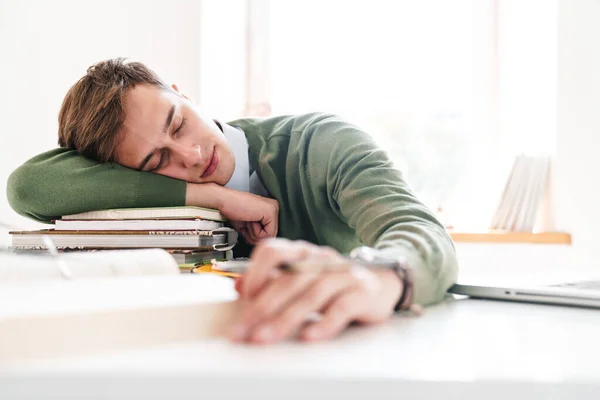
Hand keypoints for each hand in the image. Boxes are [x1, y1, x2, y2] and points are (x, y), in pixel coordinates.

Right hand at [220, 190, 278, 243]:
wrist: (223, 201)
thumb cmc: (231, 209)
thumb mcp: (247, 225)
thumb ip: (257, 233)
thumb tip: (261, 243)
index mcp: (269, 209)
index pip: (269, 232)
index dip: (255, 236)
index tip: (246, 226)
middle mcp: (274, 207)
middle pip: (270, 235)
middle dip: (255, 236)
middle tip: (246, 223)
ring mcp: (273, 208)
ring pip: (270, 236)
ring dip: (254, 233)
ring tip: (247, 220)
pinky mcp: (271, 211)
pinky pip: (268, 234)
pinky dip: (255, 232)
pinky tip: (250, 220)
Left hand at [230, 239, 402, 343]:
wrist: (382, 280)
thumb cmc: (334, 282)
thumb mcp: (301, 277)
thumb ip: (271, 280)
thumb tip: (238, 286)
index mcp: (303, 252)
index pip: (273, 251)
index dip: (255, 272)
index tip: (242, 296)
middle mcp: (322, 260)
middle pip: (287, 281)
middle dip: (261, 308)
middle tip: (242, 331)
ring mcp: (344, 275)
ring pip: (311, 295)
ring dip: (285, 319)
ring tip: (265, 337)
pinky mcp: (363, 293)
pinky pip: (342, 307)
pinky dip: (325, 323)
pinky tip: (309, 336)